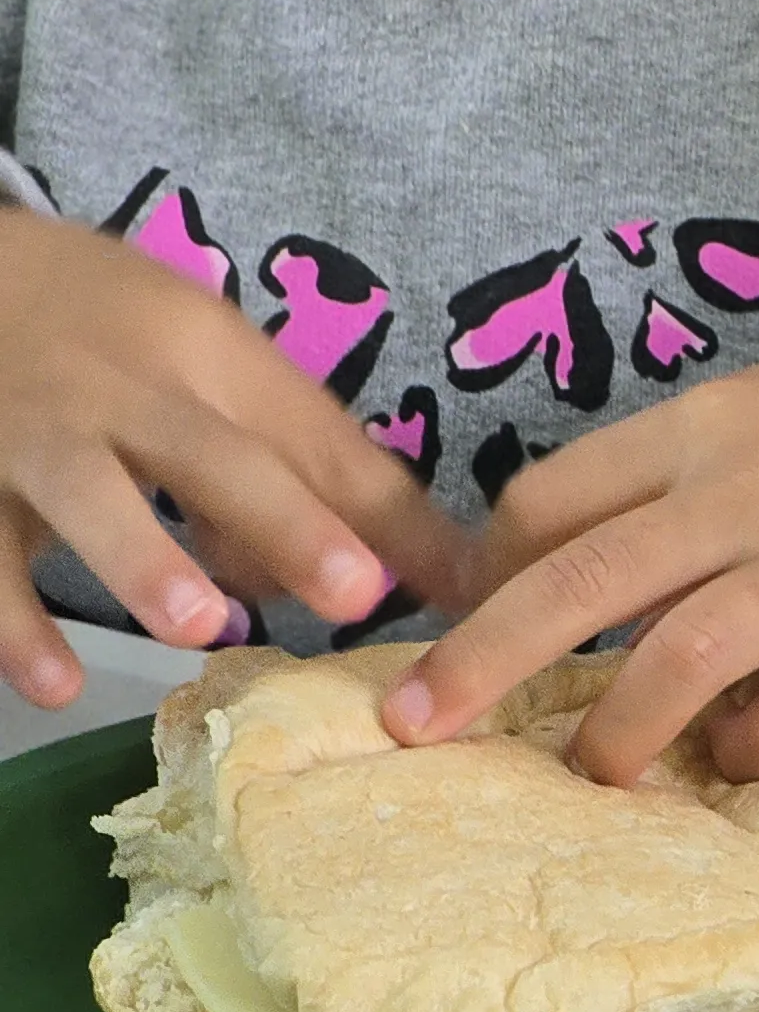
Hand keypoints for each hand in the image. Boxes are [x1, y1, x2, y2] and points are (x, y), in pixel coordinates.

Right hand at [0, 210, 470, 707]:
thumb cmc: (106, 328)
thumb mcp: (198, 361)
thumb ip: (273, 460)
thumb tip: (358, 572)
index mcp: (206, 355)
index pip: (310, 433)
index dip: (382, 508)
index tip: (461, 578)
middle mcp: (126, 392)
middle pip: (213, 452)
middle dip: (289, 521)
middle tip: (356, 593)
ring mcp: (36, 438)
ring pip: (89, 492)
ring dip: (148, 560)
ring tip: (204, 628)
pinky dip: (16, 623)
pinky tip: (56, 683)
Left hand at [386, 306, 758, 785]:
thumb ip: (688, 481)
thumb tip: (590, 587)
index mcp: (709, 429)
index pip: (553, 500)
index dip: (490, 571)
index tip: (466, 621)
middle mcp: (748, 496)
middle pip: (576, 584)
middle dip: (477, 662)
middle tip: (412, 727)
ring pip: (671, 666)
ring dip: (614, 738)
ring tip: (599, 771)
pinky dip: (745, 754)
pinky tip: (747, 749)